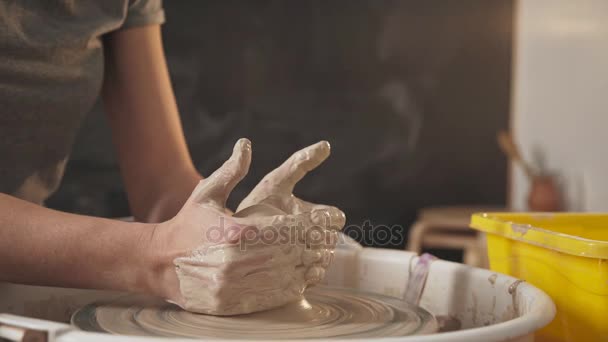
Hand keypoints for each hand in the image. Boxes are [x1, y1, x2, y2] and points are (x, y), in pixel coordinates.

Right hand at [147, 139, 343, 314]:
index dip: (313, 223)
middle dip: (316, 244)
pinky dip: (296, 286)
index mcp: (237, 231)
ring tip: (322, 257)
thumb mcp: (207, 193)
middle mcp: (239, 261)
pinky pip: (276, 296)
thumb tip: (245, 145)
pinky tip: (303, 277)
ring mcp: (237, 285)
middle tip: (330, 239)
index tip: (326, 219)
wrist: (158, 263)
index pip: (290, 227)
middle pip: (294, 252)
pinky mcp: (234, 303)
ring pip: (289, 276)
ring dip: (311, 265)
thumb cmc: (186, 225)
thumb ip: (231, 171)